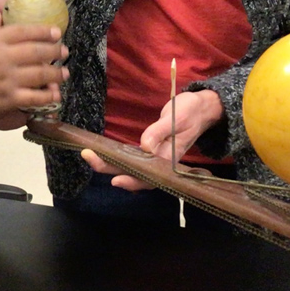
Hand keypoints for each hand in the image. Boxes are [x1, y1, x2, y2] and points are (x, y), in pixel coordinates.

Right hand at [0, 14, 67, 126]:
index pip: (24, 31)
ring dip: (56, 73)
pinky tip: (55, 94)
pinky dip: (48, 95)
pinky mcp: (8, 99)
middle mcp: (3, 57)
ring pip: (40, 73)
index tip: (56, 32)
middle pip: (37, 51)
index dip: (43, 31)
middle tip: (64, 51)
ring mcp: (7, 79)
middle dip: (55, 51)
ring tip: (65, 72)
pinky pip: (35, 97)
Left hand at [82, 89, 223, 191]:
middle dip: (109, 168)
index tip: (114, 179)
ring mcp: (155, 157)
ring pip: (130, 168)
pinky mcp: (151, 150)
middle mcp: (160, 162)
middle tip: (88, 156)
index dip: (132, 182)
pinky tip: (104, 154)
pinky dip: (118, 158)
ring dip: (110, 164)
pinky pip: (133, 160)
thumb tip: (144, 146)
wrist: (200, 109)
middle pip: (134, 174)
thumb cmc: (190, 112)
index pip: (148, 177)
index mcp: (169, 159)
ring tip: (89, 155)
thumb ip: (160, 132)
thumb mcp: (176, 118)